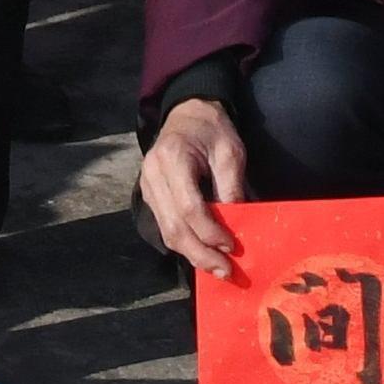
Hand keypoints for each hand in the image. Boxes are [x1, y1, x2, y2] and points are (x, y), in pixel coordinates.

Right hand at [136, 94, 251, 275]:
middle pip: (174, 226)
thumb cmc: (212, 130)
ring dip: (192, 254)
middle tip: (225, 271)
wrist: (188, 112)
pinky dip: (184, 244)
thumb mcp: (230, 152)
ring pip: (167, 232)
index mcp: (172, 158)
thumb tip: (236, 225)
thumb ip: (230, 186)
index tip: (231, 245)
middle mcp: (153, 175)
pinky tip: (203, 253)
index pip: (190, 207)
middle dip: (200, 253)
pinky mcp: (150, 195)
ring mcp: (147, 186)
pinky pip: (165, 226)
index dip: (211, 231)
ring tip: (216, 269)